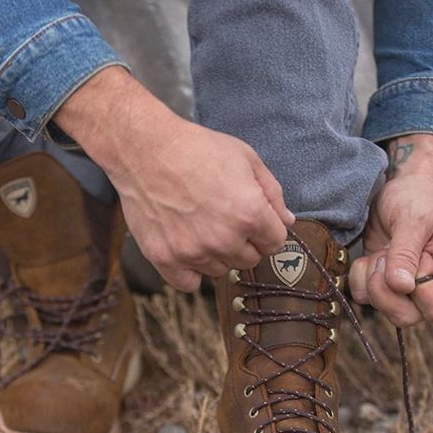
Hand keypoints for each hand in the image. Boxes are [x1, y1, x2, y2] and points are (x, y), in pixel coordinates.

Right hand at [54, 67, 293, 290]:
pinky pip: (190, 284)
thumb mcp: (246, 159)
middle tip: (225, 219)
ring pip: (221, 271)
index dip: (267, 230)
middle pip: (249, 260)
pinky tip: (188, 248)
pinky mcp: (166, 259)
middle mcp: (224, 239)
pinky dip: (191, 272)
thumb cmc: (197, 148)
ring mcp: (193, 253)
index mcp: (250, 214)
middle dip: (244, 242)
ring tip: (201, 226)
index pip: (275, 243)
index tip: (254, 220)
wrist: (144, 149)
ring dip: (217, 255)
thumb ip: (272, 194)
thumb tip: (287, 222)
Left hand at [350, 135, 432, 326]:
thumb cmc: (418, 198)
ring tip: (381, 253)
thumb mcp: (415, 219)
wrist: (399, 187)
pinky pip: (362, 296)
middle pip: (406, 317)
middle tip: (385, 259)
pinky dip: (359, 278)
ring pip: (381, 309)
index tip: (415, 260)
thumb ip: (406, 252)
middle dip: (387, 292)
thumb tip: (401, 286)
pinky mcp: (379, 280)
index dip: (418, 291)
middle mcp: (426, 285)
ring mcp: (401, 286)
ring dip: (372, 282)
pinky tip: (369, 256)